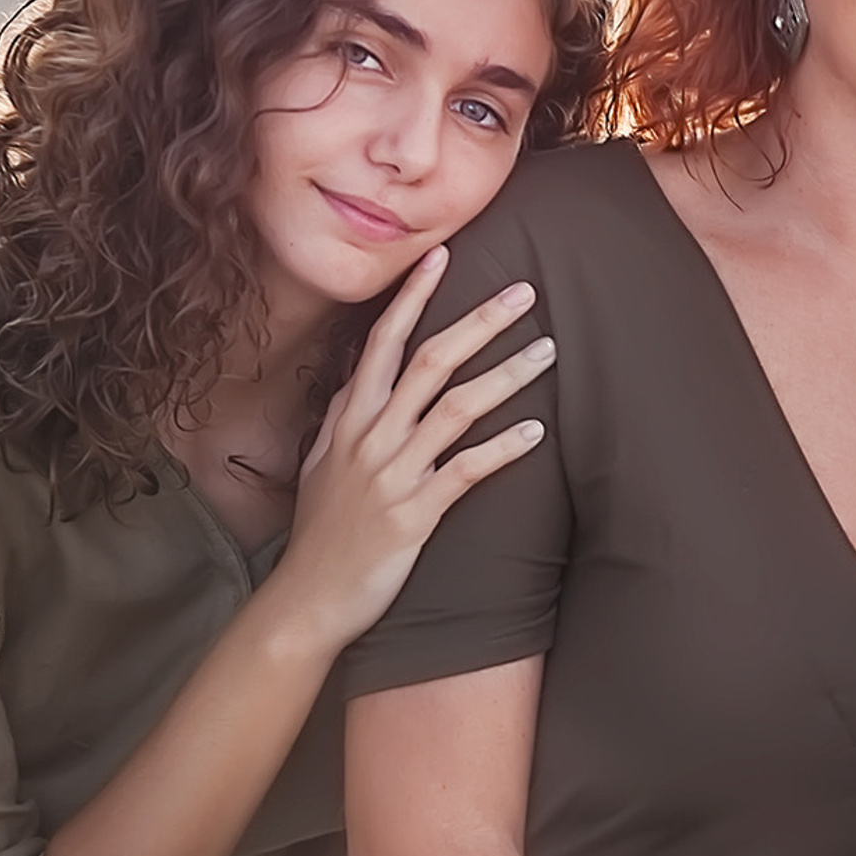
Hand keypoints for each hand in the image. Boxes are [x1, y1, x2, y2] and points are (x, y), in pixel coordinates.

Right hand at [267, 252, 550, 650]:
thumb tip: (362, 370)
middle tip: (524, 292)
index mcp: (349, 420)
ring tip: (548, 351)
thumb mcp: (322, 462)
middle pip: (431, 362)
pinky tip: (538, 433)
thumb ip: (345, 414)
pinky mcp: (414, 514)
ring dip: (507, 376)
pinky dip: (503, 449)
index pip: (382, 342)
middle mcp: (369, 438)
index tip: (441, 255)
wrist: (307, 600)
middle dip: (479, 322)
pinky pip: (465, 471)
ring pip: (457, 408)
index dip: (413, 297)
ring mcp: (392, 474)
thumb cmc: (321, 532)